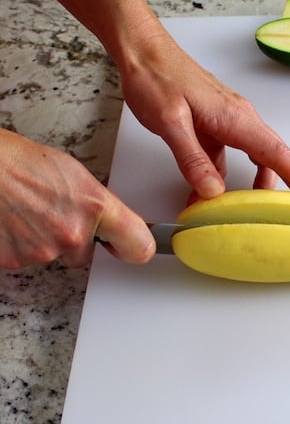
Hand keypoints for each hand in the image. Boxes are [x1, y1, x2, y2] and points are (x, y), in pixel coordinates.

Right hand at [0, 129, 154, 268]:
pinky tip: (14, 222)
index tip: (126, 247)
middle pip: (85, 254)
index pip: (140, 247)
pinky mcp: (16, 261)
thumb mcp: (76, 175)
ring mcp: (45, 250)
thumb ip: (100, 205)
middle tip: (52, 213)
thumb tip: (112, 222)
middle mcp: (74, 233)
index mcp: (97, 208)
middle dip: (72, 240)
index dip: (133, 249)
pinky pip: (27, 260)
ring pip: (55, 256)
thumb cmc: (22, 162)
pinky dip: (21, 245)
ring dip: (45, 241)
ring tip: (29, 211)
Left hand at [118, 32, 289, 201]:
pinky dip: (224, 180)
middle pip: (275, 159)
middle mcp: (240, 121)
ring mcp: (229, 123)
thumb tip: (213, 192)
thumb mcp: (170, 122)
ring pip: (255, 161)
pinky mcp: (215, 127)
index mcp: (237, 119)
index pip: (279, 154)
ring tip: (254, 213)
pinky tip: (209, 195)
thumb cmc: (157, 77)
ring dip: (256, 187)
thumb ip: (193, 158)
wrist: (143, 51)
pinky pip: (230, 159)